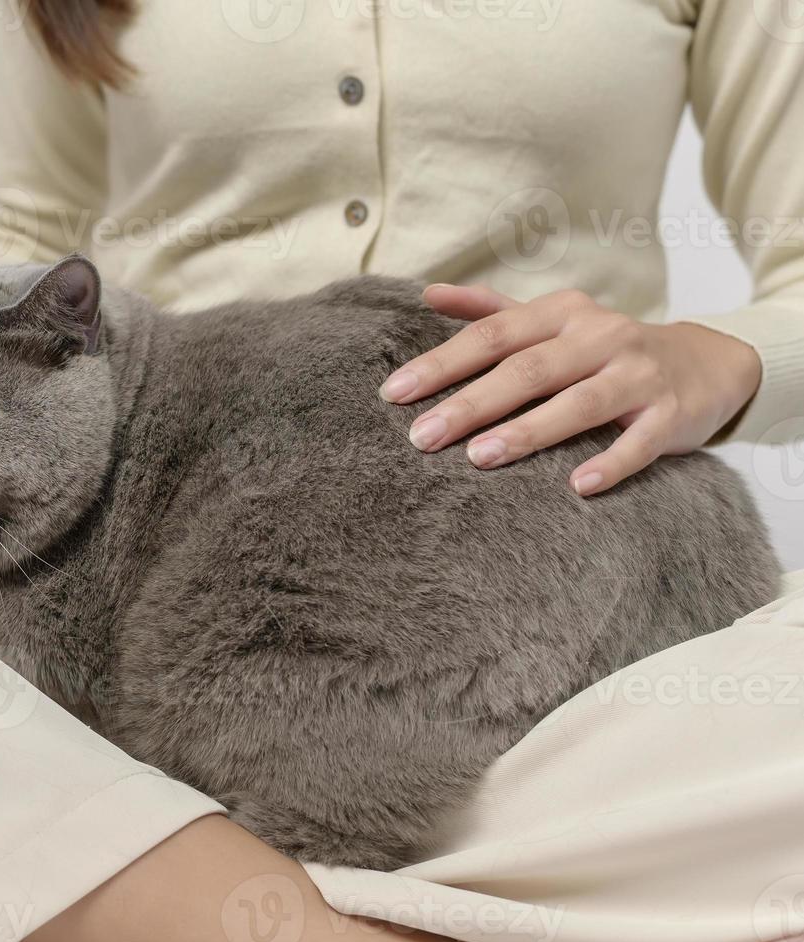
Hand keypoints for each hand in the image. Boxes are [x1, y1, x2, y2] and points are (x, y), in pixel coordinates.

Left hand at [379, 285, 761, 495]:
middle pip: (527, 370)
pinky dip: (610, 462)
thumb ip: (491, 309)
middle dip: (470, 404)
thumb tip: (427, 294)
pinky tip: (576, 487)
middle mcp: (600, 336)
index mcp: (562, 314)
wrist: (706, 361)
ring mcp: (638, 375)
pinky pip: (640, 442)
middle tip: (421, 437)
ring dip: (529, 431)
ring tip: (480, 458)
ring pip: (579, 403)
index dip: (442, 362)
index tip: (394, 393)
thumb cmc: (604, 348)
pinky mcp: (672, 414)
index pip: (492, 335)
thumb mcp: (552, 319)